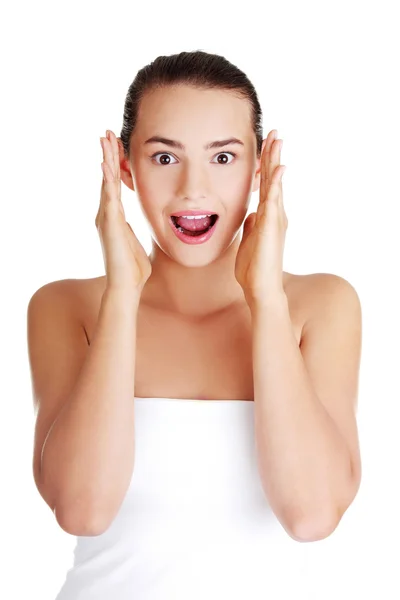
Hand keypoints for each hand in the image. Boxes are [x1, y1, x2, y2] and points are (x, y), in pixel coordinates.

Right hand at [96, 130, 151, 295]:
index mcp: (115, 217)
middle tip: (107, 132)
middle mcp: (107, 214)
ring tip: (105, 139)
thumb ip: (135, 231)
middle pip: (108, 178)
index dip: (116, 164)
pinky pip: (109, 197)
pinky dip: (107, 180)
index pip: (115, 184)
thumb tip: (142, 227)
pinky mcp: (110, 224)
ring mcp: (106, 218)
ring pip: (106, 182)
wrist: (127, 286)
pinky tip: (106, 164)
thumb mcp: (137, 242)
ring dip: (106, 159)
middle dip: (108, 154)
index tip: (117, 145)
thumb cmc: (134, 269)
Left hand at [235, 129, 287, 307]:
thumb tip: (251, 214)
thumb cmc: (254, 268)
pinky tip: (280, 168)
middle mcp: (275, 214)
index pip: (267, 184)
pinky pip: (274, 200)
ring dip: (276, 161)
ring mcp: (275, 219)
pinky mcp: (271, 227)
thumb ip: (252, 225)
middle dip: (274, 154)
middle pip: (274, 178)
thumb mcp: (249, 239)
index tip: (266, 145)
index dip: (266, 164)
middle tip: (275, 131)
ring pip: (276, 183)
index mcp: (268, 216)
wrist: (260, 288)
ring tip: (278, 139)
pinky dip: (276, 184)